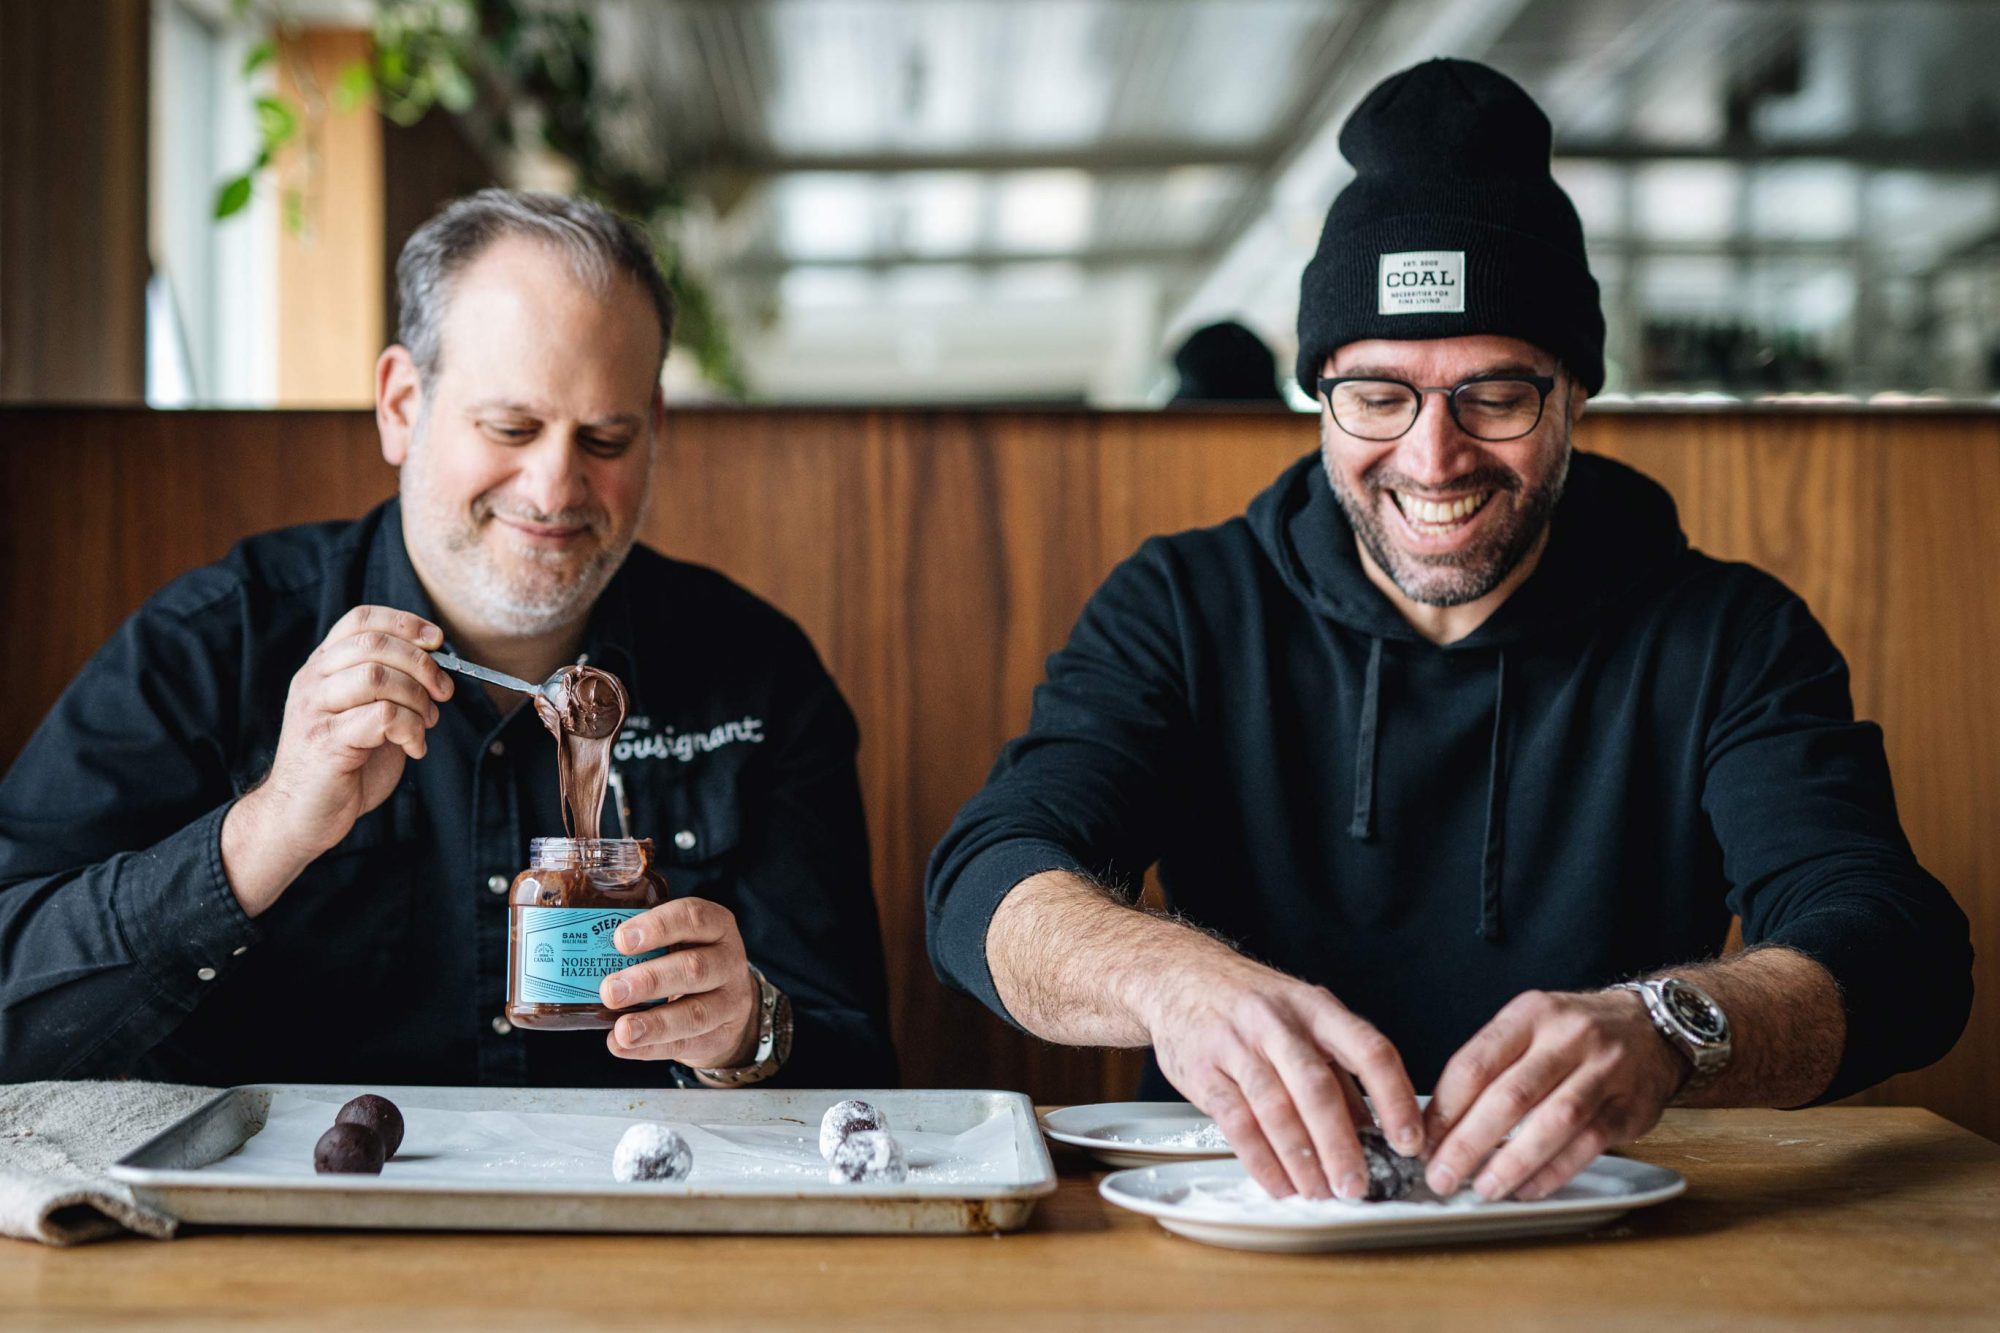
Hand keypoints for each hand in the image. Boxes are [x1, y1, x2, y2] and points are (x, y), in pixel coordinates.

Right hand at [223, 605, 451, 913]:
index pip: (360, 619)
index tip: (437, 640)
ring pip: (377, 676)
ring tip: (425, 723)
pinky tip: (414, 748)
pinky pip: (382, 717)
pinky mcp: (326, 741)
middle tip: (442, 692)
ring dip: (417, 698)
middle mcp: (313, 682)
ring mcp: (315, 710)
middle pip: (374, 643)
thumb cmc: (341, 767)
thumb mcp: (366, 715)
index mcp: (322, 668)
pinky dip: (411, 729)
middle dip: (422, 664)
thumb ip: (390, 689)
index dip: (404, 622)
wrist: (300, 818)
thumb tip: (438, 669)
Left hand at [599, 898, 759, 1068]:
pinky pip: (685, 1044)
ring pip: (695, 1013)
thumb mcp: (679, 939)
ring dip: (654, 1023)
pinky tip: (622, 1045)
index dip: (657, 927)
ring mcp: (728, 1002)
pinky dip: (649, 1048)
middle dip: (649, 980)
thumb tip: (581, 943)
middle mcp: (728, 961)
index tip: (620, 939)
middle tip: (610, 990)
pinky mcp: (718, 1036)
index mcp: (716, 926)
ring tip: (621, 1029)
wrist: (727, 1003)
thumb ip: (643, 939)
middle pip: (694, 968)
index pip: (693, 918)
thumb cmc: (689, 960)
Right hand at [1136, 953, 1424, 1200]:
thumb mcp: (1304, 1020)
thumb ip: (1339, 1073)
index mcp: (1316, 1008)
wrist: (1179, 977)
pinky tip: (1279, 1184)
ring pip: (1275, 1109)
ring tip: (1319, 1193)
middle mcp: (1278, 1022)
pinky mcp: (1203, 1070)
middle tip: (1356, 1186)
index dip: (1394, 1098)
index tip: (1409, 1141)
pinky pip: (1236, 1122)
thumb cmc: (1250, 1003)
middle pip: (1316, 1088)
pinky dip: (1261, 1160)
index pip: (1369, 1050)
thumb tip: (1376, 1132)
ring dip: (1301, 1160)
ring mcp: (1236, 1044)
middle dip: (1340, 1145)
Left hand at [1423, 988, 1686, 1201]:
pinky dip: (1552, 1171)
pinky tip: (1526, 1188)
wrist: (1651, 1028)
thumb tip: (1438, 1122)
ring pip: (1551, 1123)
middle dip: (1468, 1143)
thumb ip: (1489, 1065)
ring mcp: (1604, 1070)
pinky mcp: (1630, 1106)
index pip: (1475, 1064)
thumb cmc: (1573, 1035)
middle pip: (1509, 1096)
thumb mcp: (1529, 1027)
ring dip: (1511, 1163)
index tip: (1422, 1141)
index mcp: (1530, 1014)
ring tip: (1483, 1189)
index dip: (1444, 1109)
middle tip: (1442, 1175)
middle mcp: (1568, 1037)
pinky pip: (1586, 1145)